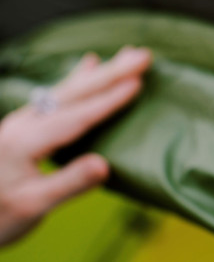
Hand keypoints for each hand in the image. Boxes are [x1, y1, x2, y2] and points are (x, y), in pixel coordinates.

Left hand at [0, 46, 151, 245]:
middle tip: (142, 56)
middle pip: (73, 93)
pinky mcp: (24, 126)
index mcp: (26, 142)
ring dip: (100, 73)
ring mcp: (22, 122)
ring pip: (66, 89)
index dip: (108, 100)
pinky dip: (77, 79)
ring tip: (126, 55)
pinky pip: (58, 95)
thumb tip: (105, 165)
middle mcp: (23, 124)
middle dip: (111, 73)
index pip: (75, 117)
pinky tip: (89, 64)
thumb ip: (69, 184)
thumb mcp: (33, 207)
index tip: (137, 83)